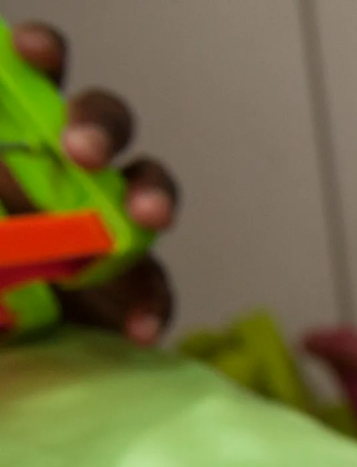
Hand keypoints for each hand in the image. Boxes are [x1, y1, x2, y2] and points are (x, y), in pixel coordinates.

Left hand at [2, 21, 177, 343]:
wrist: (8, 335)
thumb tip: (1, 196)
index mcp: (18, 139)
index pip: (36, 79)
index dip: (43, 56)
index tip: (37, 54)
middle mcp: (70, 169)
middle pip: (105, 122)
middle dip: (100, 127)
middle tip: (82, 151)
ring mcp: (107, 222)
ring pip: (146, 188)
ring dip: (150, 195)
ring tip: (145, 218)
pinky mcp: (129, 282)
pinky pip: (154, 284)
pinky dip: (151, 303)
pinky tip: (139, 327)